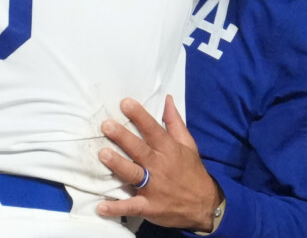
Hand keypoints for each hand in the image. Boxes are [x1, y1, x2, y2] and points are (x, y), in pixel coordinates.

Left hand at [96, 96, 221, 231]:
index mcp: (168, 149)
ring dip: (118, 165)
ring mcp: (153, 188)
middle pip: (139, 149)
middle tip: (106, 125)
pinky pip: (131, 206)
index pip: (152, 129)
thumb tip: (166, 99)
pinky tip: (101, 207)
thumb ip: (174, 122)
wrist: (204, 206)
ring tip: (103, 154)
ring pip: (133, 174)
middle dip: (123, 137)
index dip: (139, 116)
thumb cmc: (192, 171)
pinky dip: (116, 208)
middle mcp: (160, 166)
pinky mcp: (149, 207)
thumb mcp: (188, 145)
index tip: (125, 103)